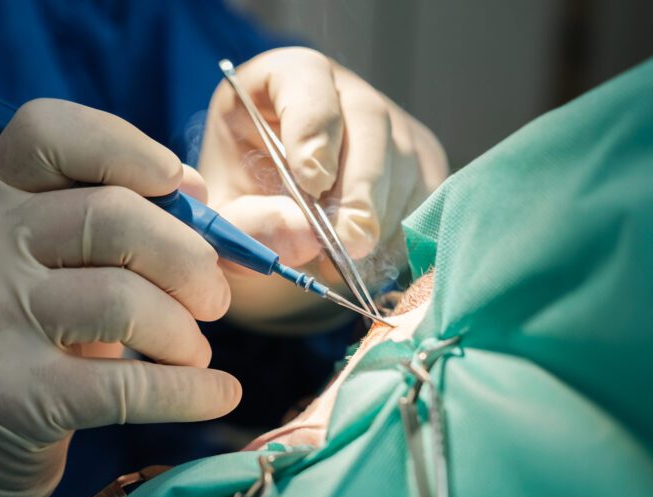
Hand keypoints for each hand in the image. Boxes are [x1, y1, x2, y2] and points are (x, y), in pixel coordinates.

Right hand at [0, 99, 240, 496]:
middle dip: (190, 259)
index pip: (50, 131)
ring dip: (185, 333)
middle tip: (215, 299)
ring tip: (195, 351)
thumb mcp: (54, 262)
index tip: (184, 189)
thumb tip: (218, 216)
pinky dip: (192, 391)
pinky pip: (127, 387)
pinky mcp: (10, 397)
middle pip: (112, 217)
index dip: (128, 147)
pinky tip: (219, 393)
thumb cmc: (26, 333)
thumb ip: (127, 227)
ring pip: (123, 302)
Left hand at [198, 48, 447, 328]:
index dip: (313, 127)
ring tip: (345, 260)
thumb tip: (306, 236)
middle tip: (350, 239)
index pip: (306, 79)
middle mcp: (342, 91)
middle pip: (368, 119)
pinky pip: (425, 194)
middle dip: (360, 185)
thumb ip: (249, 225)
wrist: (277, 222)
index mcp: (280, 81)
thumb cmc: (243, 205)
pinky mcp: (420, 159)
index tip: (311, 182)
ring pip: (403, 160)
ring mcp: (389, 122)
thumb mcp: (227, 219)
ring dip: (379, 217)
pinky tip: (370, 258)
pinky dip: (401, 233)